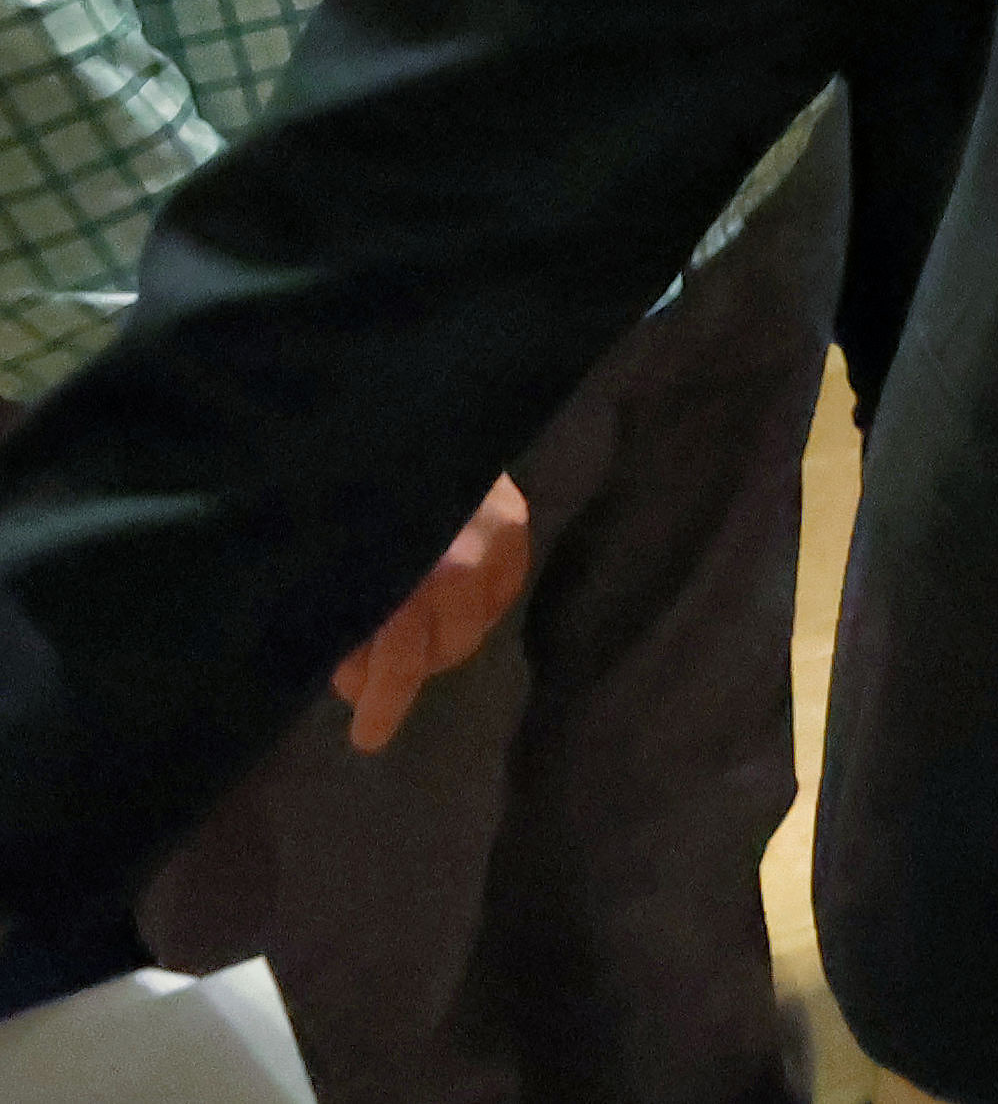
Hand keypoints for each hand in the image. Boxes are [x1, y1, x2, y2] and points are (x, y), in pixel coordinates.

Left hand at [332, 475, 528, 752]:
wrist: (387, 413)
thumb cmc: (340, 488)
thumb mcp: (328, 558)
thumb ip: (345, 611)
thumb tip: (350, 664)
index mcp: (414, 574)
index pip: (404, 660)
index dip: (382, 702)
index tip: (367, 737)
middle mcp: (467, 558)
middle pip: (444, 648)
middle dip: (400, 668)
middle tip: (362, 673)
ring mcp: (500, 536)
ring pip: (475, 624)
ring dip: (437, 637)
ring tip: (399, 626)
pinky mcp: (516, 521)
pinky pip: (501, 591)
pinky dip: (471, 604)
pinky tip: (440, 593)